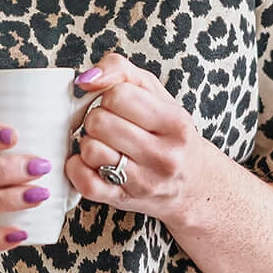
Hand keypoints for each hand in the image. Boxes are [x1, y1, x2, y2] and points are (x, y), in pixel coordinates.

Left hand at [67, 53, 224, 235]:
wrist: (194, 184)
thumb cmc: (170, 134)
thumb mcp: (157, 94)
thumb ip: (121, 71)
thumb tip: (86, 79)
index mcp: (175, 123)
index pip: (118, 95)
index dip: (110, 96)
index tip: (118, 104)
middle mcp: (164, 155)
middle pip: (99, 122)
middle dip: (98, 119)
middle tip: (110, 125)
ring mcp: (144, 182)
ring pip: (90, 149)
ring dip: (90, 143)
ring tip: (106, 144)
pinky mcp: (123, 201)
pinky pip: (84, 181)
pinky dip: (78, 168)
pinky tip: (92, 163)